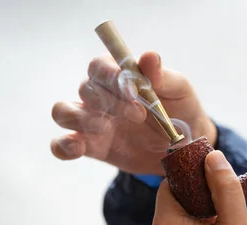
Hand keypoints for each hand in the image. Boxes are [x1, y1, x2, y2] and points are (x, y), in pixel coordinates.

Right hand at [50, 51, 216, 174]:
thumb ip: (161, 76)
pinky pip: (61, 145)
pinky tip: (78, 147)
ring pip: (63, 112)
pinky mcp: (90, 147)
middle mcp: (100, 95)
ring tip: (103, 128)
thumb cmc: (181, 110)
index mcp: (118, 76)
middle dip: (108, 101)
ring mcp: (91, 122)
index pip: (99, 66)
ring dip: (79, 118)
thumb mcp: (178, 90)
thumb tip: (149, 56)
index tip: (133, 90)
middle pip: (84, 89)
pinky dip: (63, 145)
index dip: (110, 75)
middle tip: (139, 115)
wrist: (185, 147)